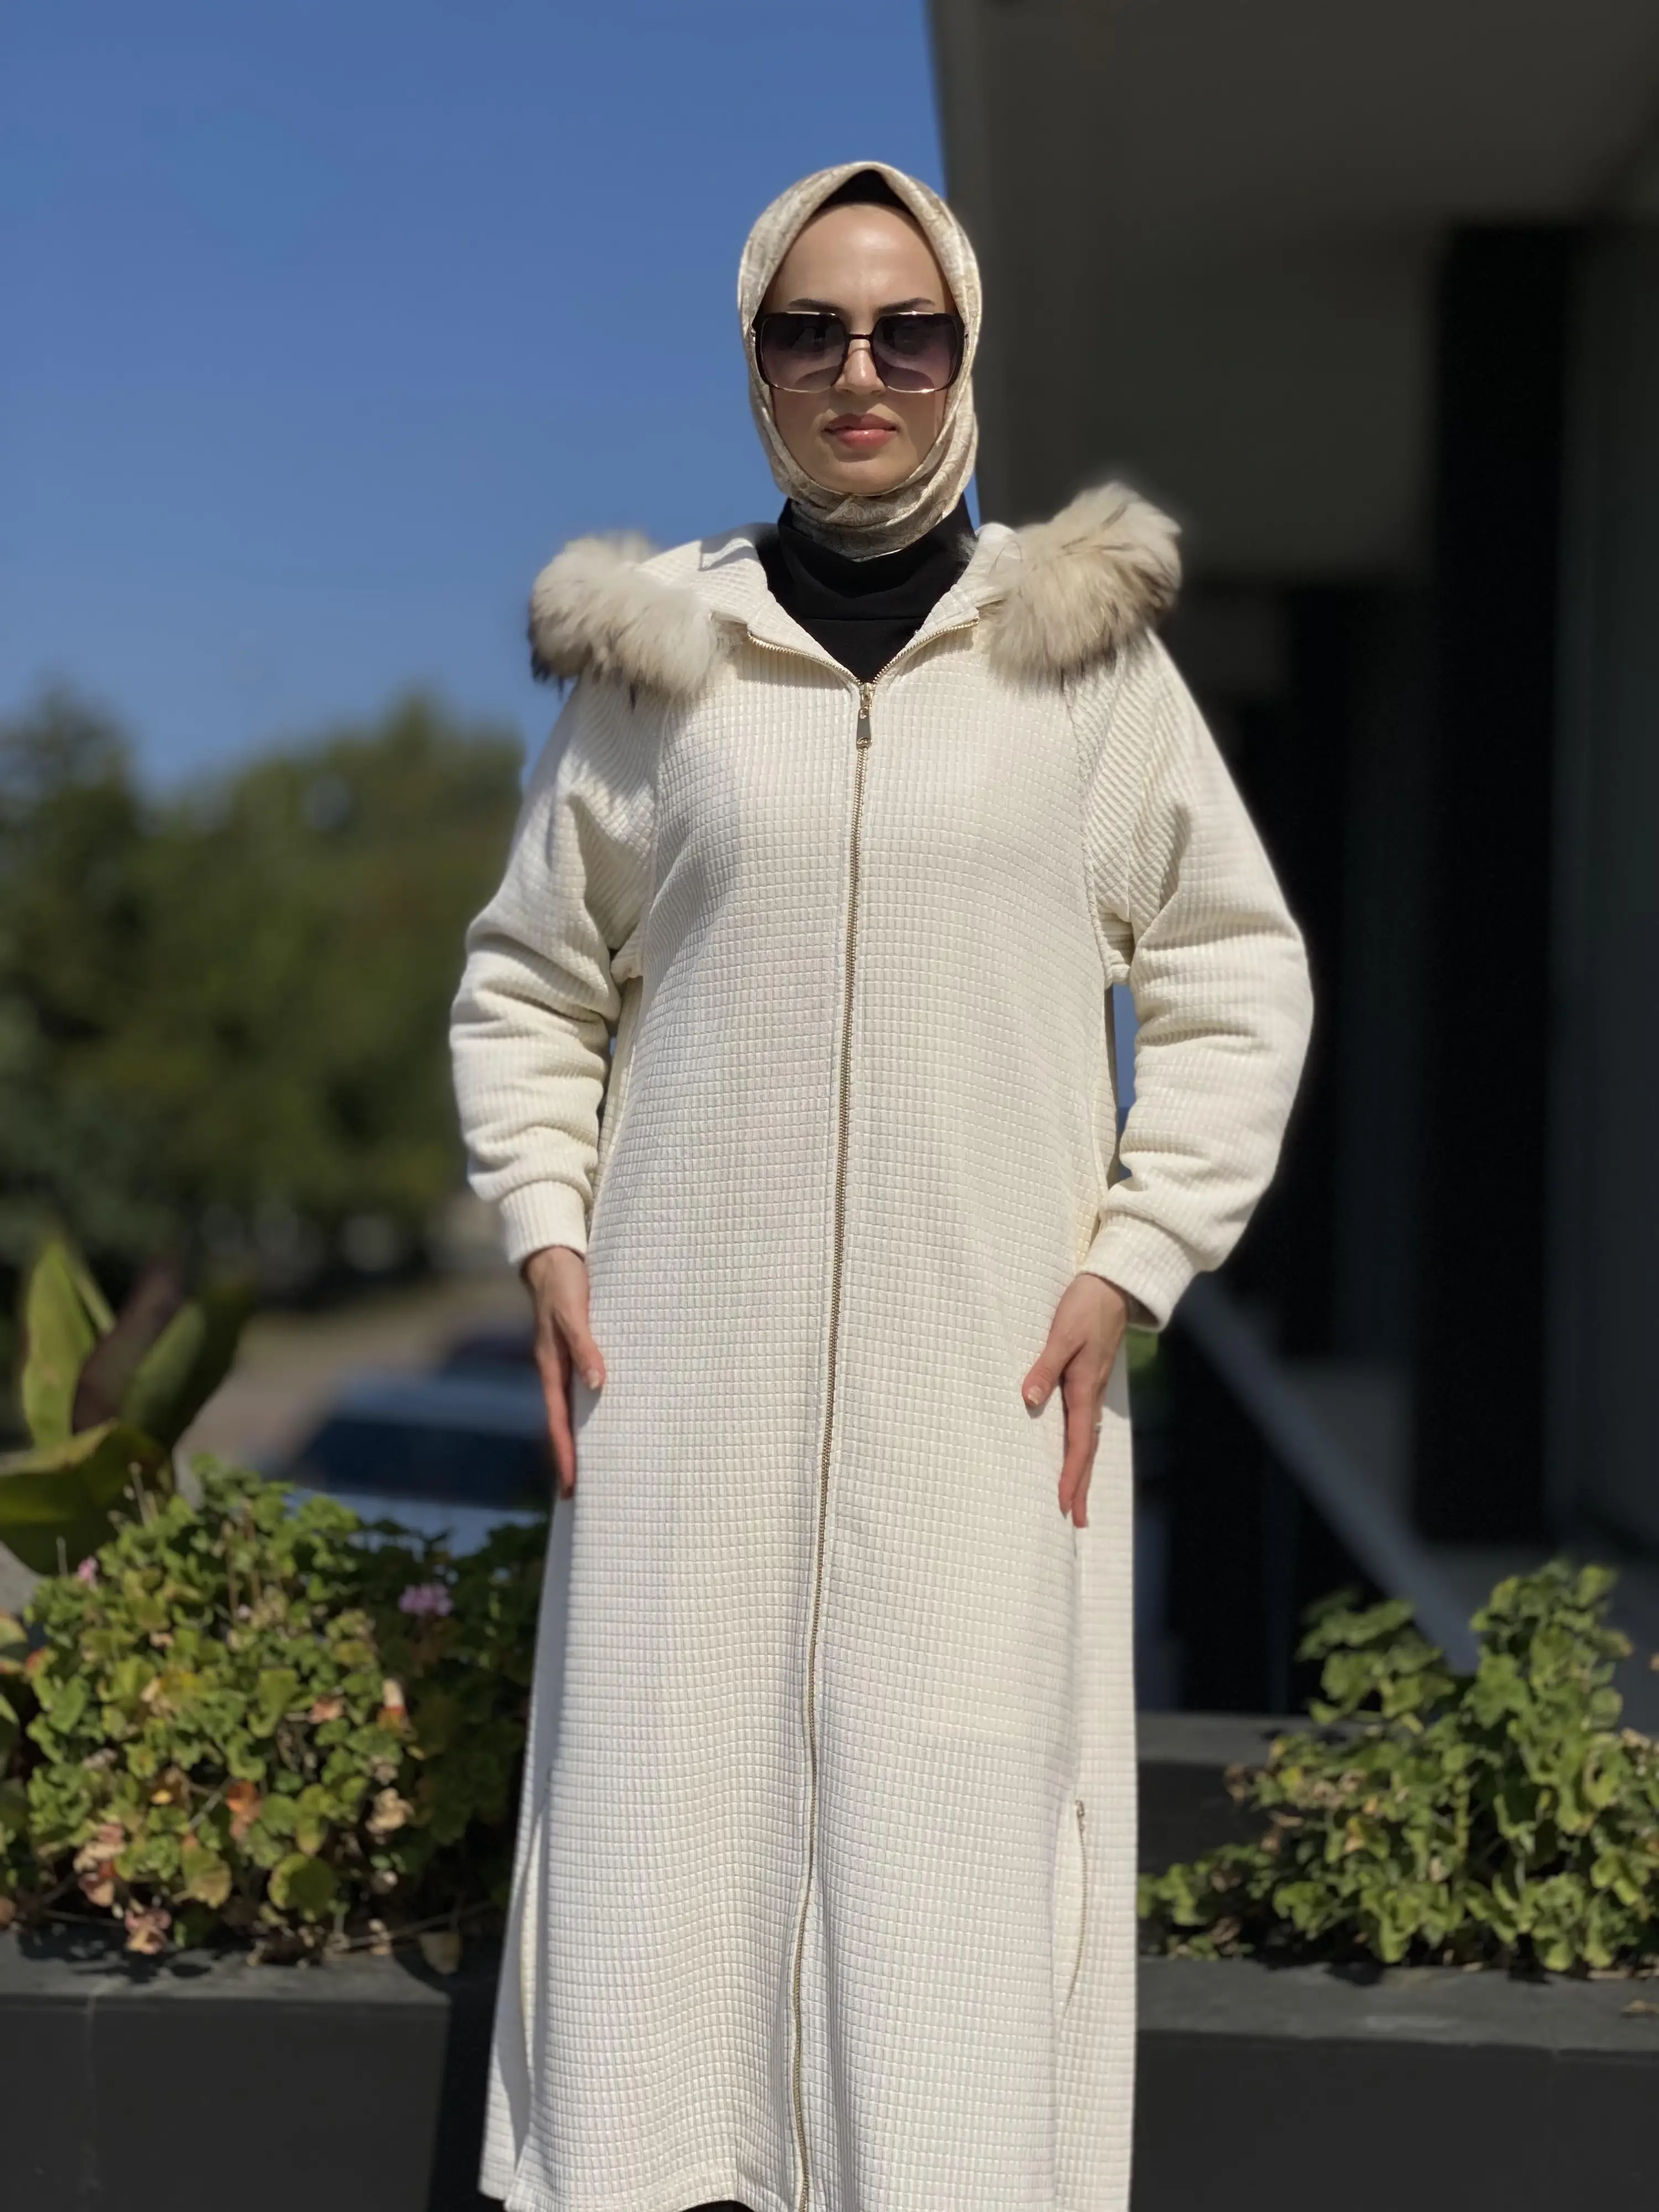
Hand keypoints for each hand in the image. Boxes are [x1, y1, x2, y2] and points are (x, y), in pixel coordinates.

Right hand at [522, 1245, 605, 1498]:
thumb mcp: (573, 1312)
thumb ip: (585, 1346)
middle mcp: (556, 1369)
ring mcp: (565, 1361)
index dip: (565, 1455)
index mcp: (551, 1366)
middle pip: (562, 1424)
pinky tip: (605, 1418)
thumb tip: (597, 1385)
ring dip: (581, 1438)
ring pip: (572, 1409)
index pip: (558, 1422)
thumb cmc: (564, 1281)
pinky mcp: (577, 1348)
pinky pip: (581, 1388)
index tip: (570, 1488)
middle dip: (570, 1458)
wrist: (554, 1253)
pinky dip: (590, 1410)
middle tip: (579, 1495)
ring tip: (595, 1468)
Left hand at [1020, 1274, 1130, 1528]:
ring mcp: (1094, 1389)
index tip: (1062, 1503)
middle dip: (1080, 1486)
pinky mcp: (1091, 1380)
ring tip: (1076, 1500)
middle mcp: (1092, 1395)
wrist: (1113, 1287)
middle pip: (1086, 1451)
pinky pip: (1086, 1424)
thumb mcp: (1062, 1334)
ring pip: (1087, 1440)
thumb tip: (1027, 1401)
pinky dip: (1081, 1447)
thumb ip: (1044, 1367)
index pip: (1077, 1443)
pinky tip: (1076, 1454)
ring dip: (1081, 1471)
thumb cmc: (1085, 1307)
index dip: (1070, 1475)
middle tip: (1075, 1522)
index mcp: (1084, 1389)